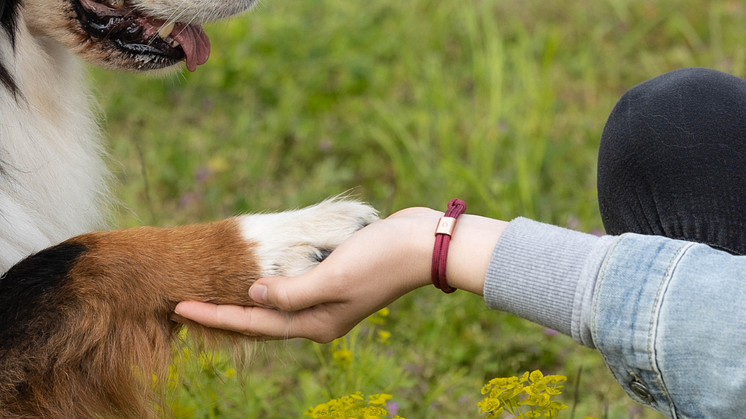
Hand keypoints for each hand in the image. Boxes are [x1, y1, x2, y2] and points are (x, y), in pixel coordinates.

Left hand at [174, 207, 506, 342]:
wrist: (422, 243)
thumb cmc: (380, 260)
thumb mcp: (332, 278)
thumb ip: (289, 291)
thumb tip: (253, 295)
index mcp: (316, 323)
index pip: (254, 324)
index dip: (215, 316)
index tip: (179, 307)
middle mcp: (318, 316)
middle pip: (259, 319)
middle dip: (222, 312)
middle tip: (183, 303)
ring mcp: (326, 298)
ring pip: (273, 302)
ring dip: (242, 297)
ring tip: (210, 289)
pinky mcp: (333, 277)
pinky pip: (290, 284)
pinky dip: (268, 280)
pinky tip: (253, 271)